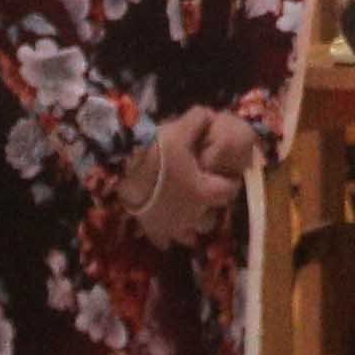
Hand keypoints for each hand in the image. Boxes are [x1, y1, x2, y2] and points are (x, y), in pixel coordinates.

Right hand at [121, 114, 220, 249]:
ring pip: (189, 237)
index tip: (227, 174)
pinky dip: (166, 235)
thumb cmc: (158, 153)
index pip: (229, 191)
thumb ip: (199, 120)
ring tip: (185, 214)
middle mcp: (192, 215)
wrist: (123, 170)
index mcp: (205, 192)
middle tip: (204, 194)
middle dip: (210, 210)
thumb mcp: (182, 130)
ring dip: (190, 228)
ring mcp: (171, 227)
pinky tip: (162, 224)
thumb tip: (207, 114)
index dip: (231, 182)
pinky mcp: (151, 230)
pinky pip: (163, 240)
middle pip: (211, 221)